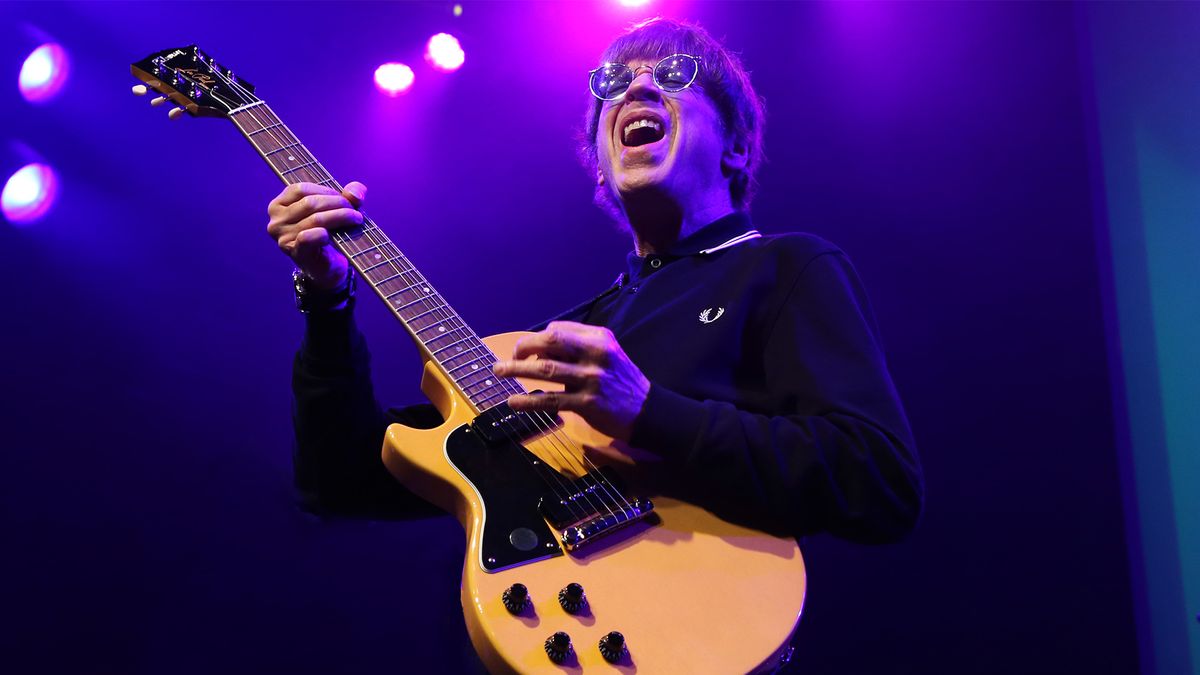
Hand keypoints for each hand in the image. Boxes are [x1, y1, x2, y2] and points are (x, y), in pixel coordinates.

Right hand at [266, 181, 366, 289]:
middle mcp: (276, 221)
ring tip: (356, 220)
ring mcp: (283, 238)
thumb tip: (354, 193)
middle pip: (310, 202)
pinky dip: (324, 233)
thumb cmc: (330, 234)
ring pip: (315, 218)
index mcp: (279, 206)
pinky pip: (308, 237)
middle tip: (355, 211)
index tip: (346, 200)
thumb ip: (349, 194)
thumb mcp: (338, 208)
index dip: (327, 191)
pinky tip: (334, 235)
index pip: (301, 189)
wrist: (328, 268)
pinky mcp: (294, 252)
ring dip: (341, 216)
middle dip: (338, 203)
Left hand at [492, 322, 650, 441]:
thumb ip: (577, 348)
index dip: (537, 338)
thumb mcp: (606, 355)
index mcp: (599, 338)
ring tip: (499, 371)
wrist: (649, 410)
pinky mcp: (588, 404)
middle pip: (550, 340)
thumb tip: (539, 347)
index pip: (558, 329)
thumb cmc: (621, 381)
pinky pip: (551, 400)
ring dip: (516, 369)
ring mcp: (592, 379)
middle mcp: (596, 354)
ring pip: (545, 369)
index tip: (527, 351)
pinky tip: (513, 402)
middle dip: (523, 346)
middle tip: (508, 357)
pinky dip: (528, 401)